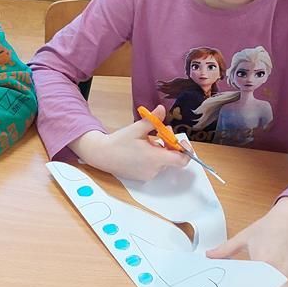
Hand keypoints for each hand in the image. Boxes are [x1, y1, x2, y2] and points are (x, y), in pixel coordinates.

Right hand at [70, 105, 188, 180]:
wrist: (102, 155)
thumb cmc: (118, 142)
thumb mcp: (136, 129)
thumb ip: (153, 120)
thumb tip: (162, 109)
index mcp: (155, 158)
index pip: (181, 160)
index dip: (185, 151)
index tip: (180, 141)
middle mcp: (154, 169)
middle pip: (171, 158)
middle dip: (168, 145)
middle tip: (158, 133)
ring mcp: (148, 175)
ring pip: (162, 162)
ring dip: (159, 151)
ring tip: (145, 142)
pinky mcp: (142, 178)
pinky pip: (154, 167)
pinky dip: (152, 159)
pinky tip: (140, 151)